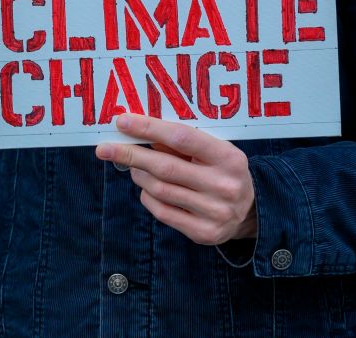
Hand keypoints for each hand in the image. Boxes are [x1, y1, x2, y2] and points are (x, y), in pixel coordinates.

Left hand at [96, 114, 257, 245]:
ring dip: (138, 175)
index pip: (183, 137)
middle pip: (165, 167)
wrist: (251, 211)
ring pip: (159, 189)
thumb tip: (137, 128)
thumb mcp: (212, 150)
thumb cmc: (222, 170)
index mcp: (228, 157)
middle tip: (104, 148)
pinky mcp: (204, 233)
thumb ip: (180, 142)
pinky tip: (147, 188)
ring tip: (132, 166)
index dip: (149, 128)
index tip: (122, 122)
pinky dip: (147, 196)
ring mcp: (215, 212)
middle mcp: (224, 185)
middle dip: (130, 155)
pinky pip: (162, 211)